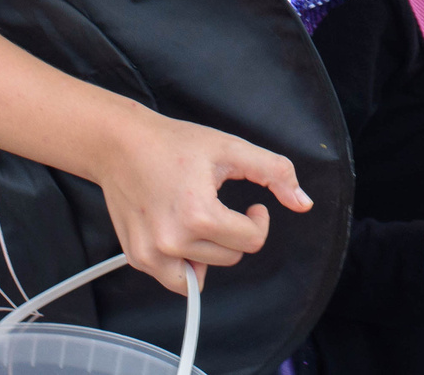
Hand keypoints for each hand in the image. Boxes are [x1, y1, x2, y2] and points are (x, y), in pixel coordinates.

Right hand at [93, 106, 312, 294]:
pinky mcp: (138, 259)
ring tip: (197, 218)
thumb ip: (274, 172)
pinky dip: (185, 263)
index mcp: (198, 214)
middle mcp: (171, 240)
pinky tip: (179, 232)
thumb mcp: (230, 149)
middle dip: (233, 233)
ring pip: (205, 274)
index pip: (252, 241)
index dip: (258, 220)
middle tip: (218, 205)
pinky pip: (177, 280)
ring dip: (210, 250)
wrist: (120, 145)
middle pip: (230, 257)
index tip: (250, 205)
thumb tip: (304, 203)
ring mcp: (151, 253)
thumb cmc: (173, 144)